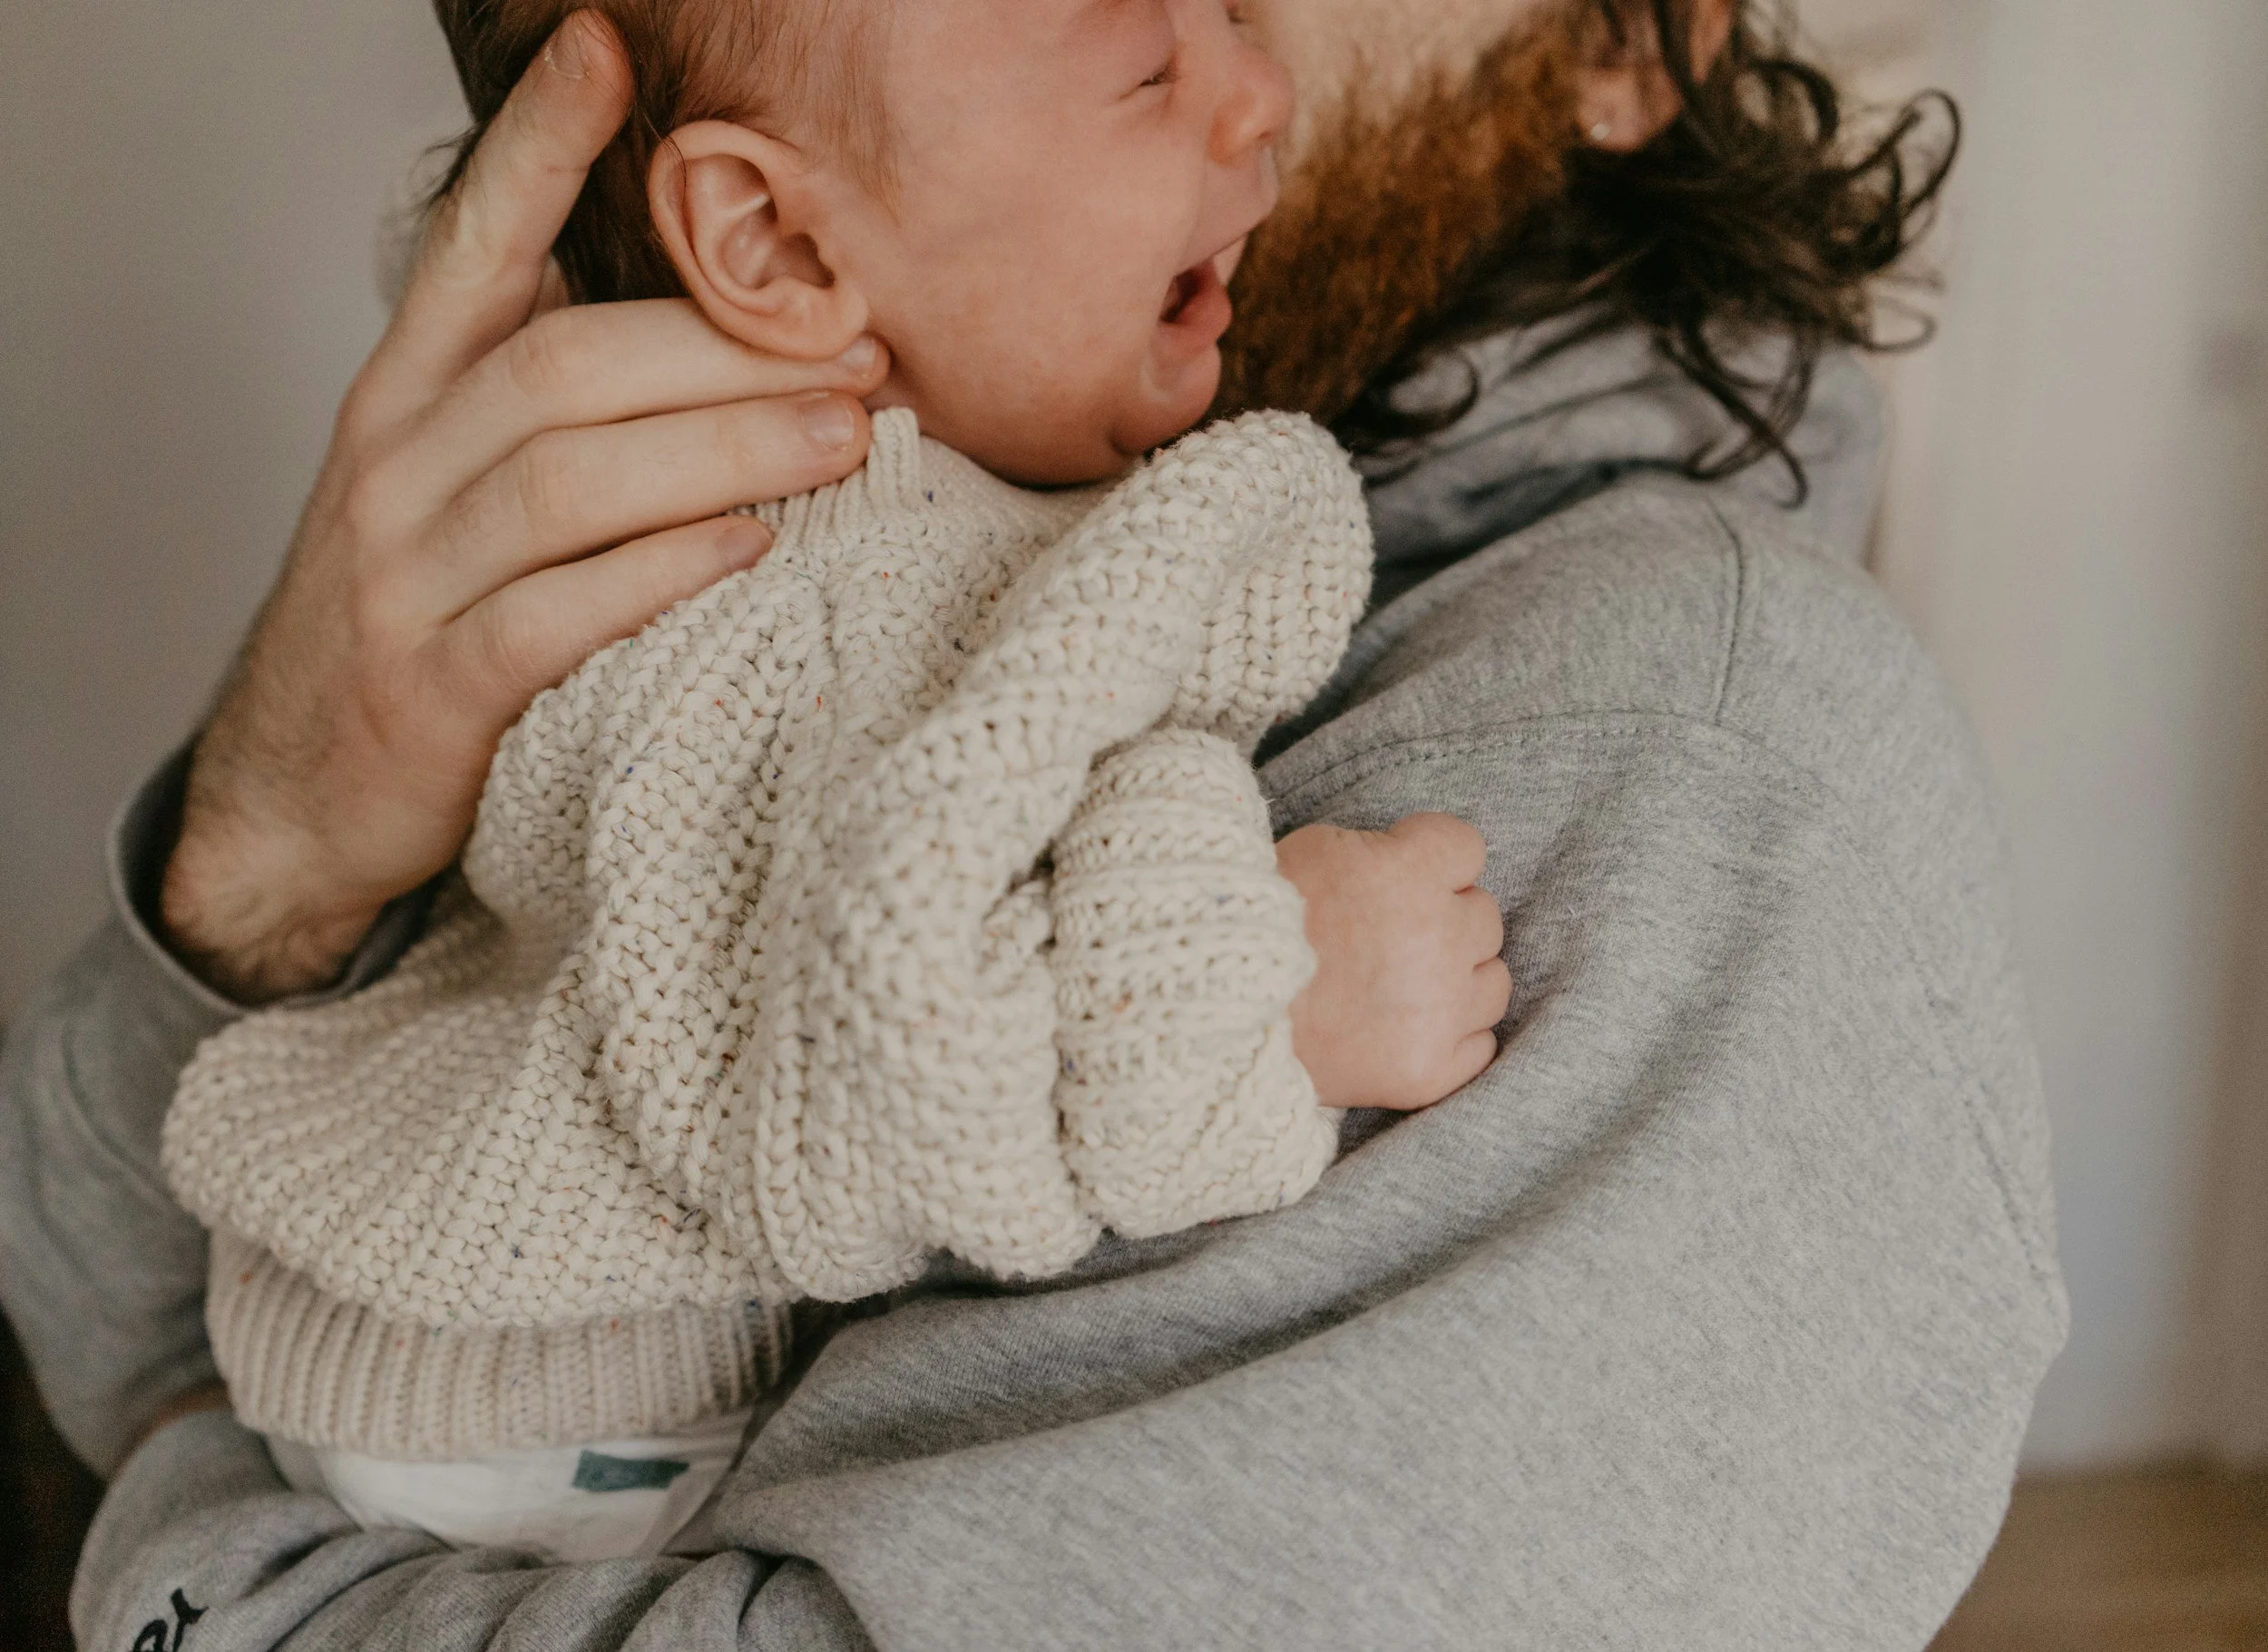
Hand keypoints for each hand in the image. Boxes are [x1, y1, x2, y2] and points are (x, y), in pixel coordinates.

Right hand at [160, 11, 889, 1001]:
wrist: (296, 792)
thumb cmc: (412, 617)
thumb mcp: (448, 479)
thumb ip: (540, 392)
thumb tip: (694, 311)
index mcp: (407, 396)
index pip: (471, 244)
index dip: (535, 147)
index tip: (604, 51)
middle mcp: (398, 467)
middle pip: (566, 368)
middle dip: (724, 352)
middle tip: (861, 349)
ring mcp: (408, 579)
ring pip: (570, 483)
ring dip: (724, 451)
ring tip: (845, 439)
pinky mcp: (435, 690)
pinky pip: (556, 618)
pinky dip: (660, 577)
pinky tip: (751, 552)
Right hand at [1277, 814, 1512, 1110]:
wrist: (1210, 1013)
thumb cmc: (1252, 922)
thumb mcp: (1315, 849)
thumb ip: (1381, 854)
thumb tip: (1411, 864)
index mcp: (1410, 872)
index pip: (1467, 849)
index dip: (1432, 861)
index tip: (1401, 877)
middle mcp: (1439, 937)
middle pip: (1484, 917)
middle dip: (1443, 921)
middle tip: (1388, 937)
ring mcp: (1439, 1010)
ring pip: (1492, 982)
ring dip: (1457, 980)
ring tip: (1401, 987)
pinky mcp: (1428, 1070)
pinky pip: (1480, 1046)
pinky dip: (1451, 1039)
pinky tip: (1408, 1030)